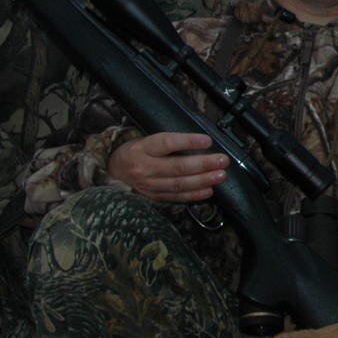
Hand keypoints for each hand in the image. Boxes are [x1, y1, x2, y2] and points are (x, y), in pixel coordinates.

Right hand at [107, 131, 228, 203]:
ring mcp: (148, 185)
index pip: (167, 143)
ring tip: (220, 175)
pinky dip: (194, 195)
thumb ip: (170, 143)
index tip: (208, 141)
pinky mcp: (153, 197)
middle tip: (222, 161)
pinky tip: (209, 190)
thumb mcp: (147, 140)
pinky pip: (176, 197)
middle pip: (177, 166)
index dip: (188, 142)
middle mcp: (144, 167)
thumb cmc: (137, 151)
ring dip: (203, 180)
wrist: (114, 170)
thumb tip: (203, 144)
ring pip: (178, 184)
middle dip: (203, 164)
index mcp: (143, 148)